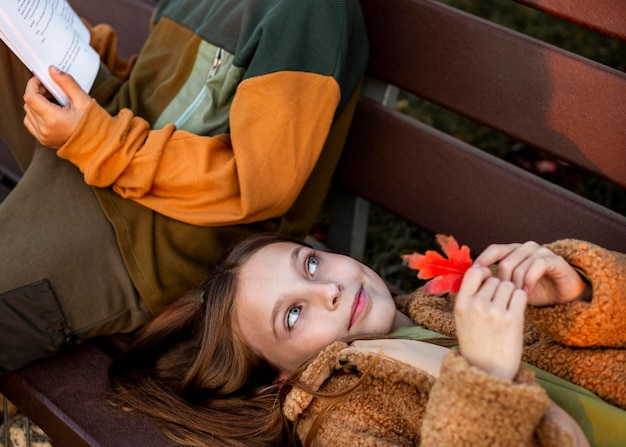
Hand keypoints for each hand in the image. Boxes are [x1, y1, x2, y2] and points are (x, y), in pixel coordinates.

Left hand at [23, 66, 91, 148]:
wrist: (98, 145)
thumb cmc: (93, 124)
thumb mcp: (83, 100)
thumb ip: (67, 82)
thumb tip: (52, 70)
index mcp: (54, 119)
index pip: (30, 97)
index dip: (33, 85)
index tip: (41, 80)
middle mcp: (45, 129)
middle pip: (28, 103)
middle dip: (36, 92)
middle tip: (51, 89)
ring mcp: (43, 136)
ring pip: (28, 113)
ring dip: (36, 103)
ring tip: (52, 101)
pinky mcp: (43, 140)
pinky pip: (31, 123)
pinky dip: (36, 115)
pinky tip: (49, 112)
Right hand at [455, 265, 526, 380]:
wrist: (487, 371)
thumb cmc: (476, 343)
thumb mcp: (463, 318)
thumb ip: (470, 296)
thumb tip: (481, 270)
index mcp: (461, 303)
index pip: (474, 272)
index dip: (484, 273)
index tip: (488, 281)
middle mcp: (477, 305)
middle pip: (495, 279)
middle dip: (499, 287)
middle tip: (499, 302)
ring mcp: (495, 312)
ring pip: (509, 286)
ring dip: (511, 293)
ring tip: (507, 308)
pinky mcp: (513, 320)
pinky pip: (520, 295)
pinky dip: (520, 300)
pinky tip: (515, 310)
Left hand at [474, 242, 586, 306]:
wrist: (562, 298)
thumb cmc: (534, 292)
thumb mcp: (511, 288)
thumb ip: (495, 283)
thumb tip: (471, 284)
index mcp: (514, 251)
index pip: (495, 249)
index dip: (484, 258)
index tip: (475, 271)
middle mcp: (526, 248)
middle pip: (506, 260)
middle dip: (502, 280)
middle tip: (502, 296)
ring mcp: (541, 252)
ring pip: (520, 264)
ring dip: (516, 283)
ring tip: (515, 296)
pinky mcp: (554, 260)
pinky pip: (537, 265)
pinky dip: (529, 280)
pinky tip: (527, 292)